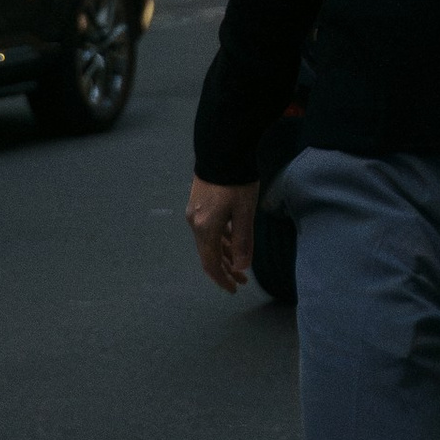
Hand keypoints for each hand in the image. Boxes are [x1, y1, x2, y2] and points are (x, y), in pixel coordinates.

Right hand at [187, 175, 258, 291]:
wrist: (222, 149)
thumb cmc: (236, 181)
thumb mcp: (245, 212)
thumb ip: (242, 241)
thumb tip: (241, 268)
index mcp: (205, 228)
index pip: (211, 263)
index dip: (222, 279)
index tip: (234, 289)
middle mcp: (195, 222)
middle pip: (209, 254)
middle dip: (225, 269)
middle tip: (242, 280)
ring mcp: (194, 212)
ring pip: (209, 241)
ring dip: (224, 254)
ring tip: (240, 264)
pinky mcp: (198, 202)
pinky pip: (208, 229)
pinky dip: (220, 239)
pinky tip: (231, 241)